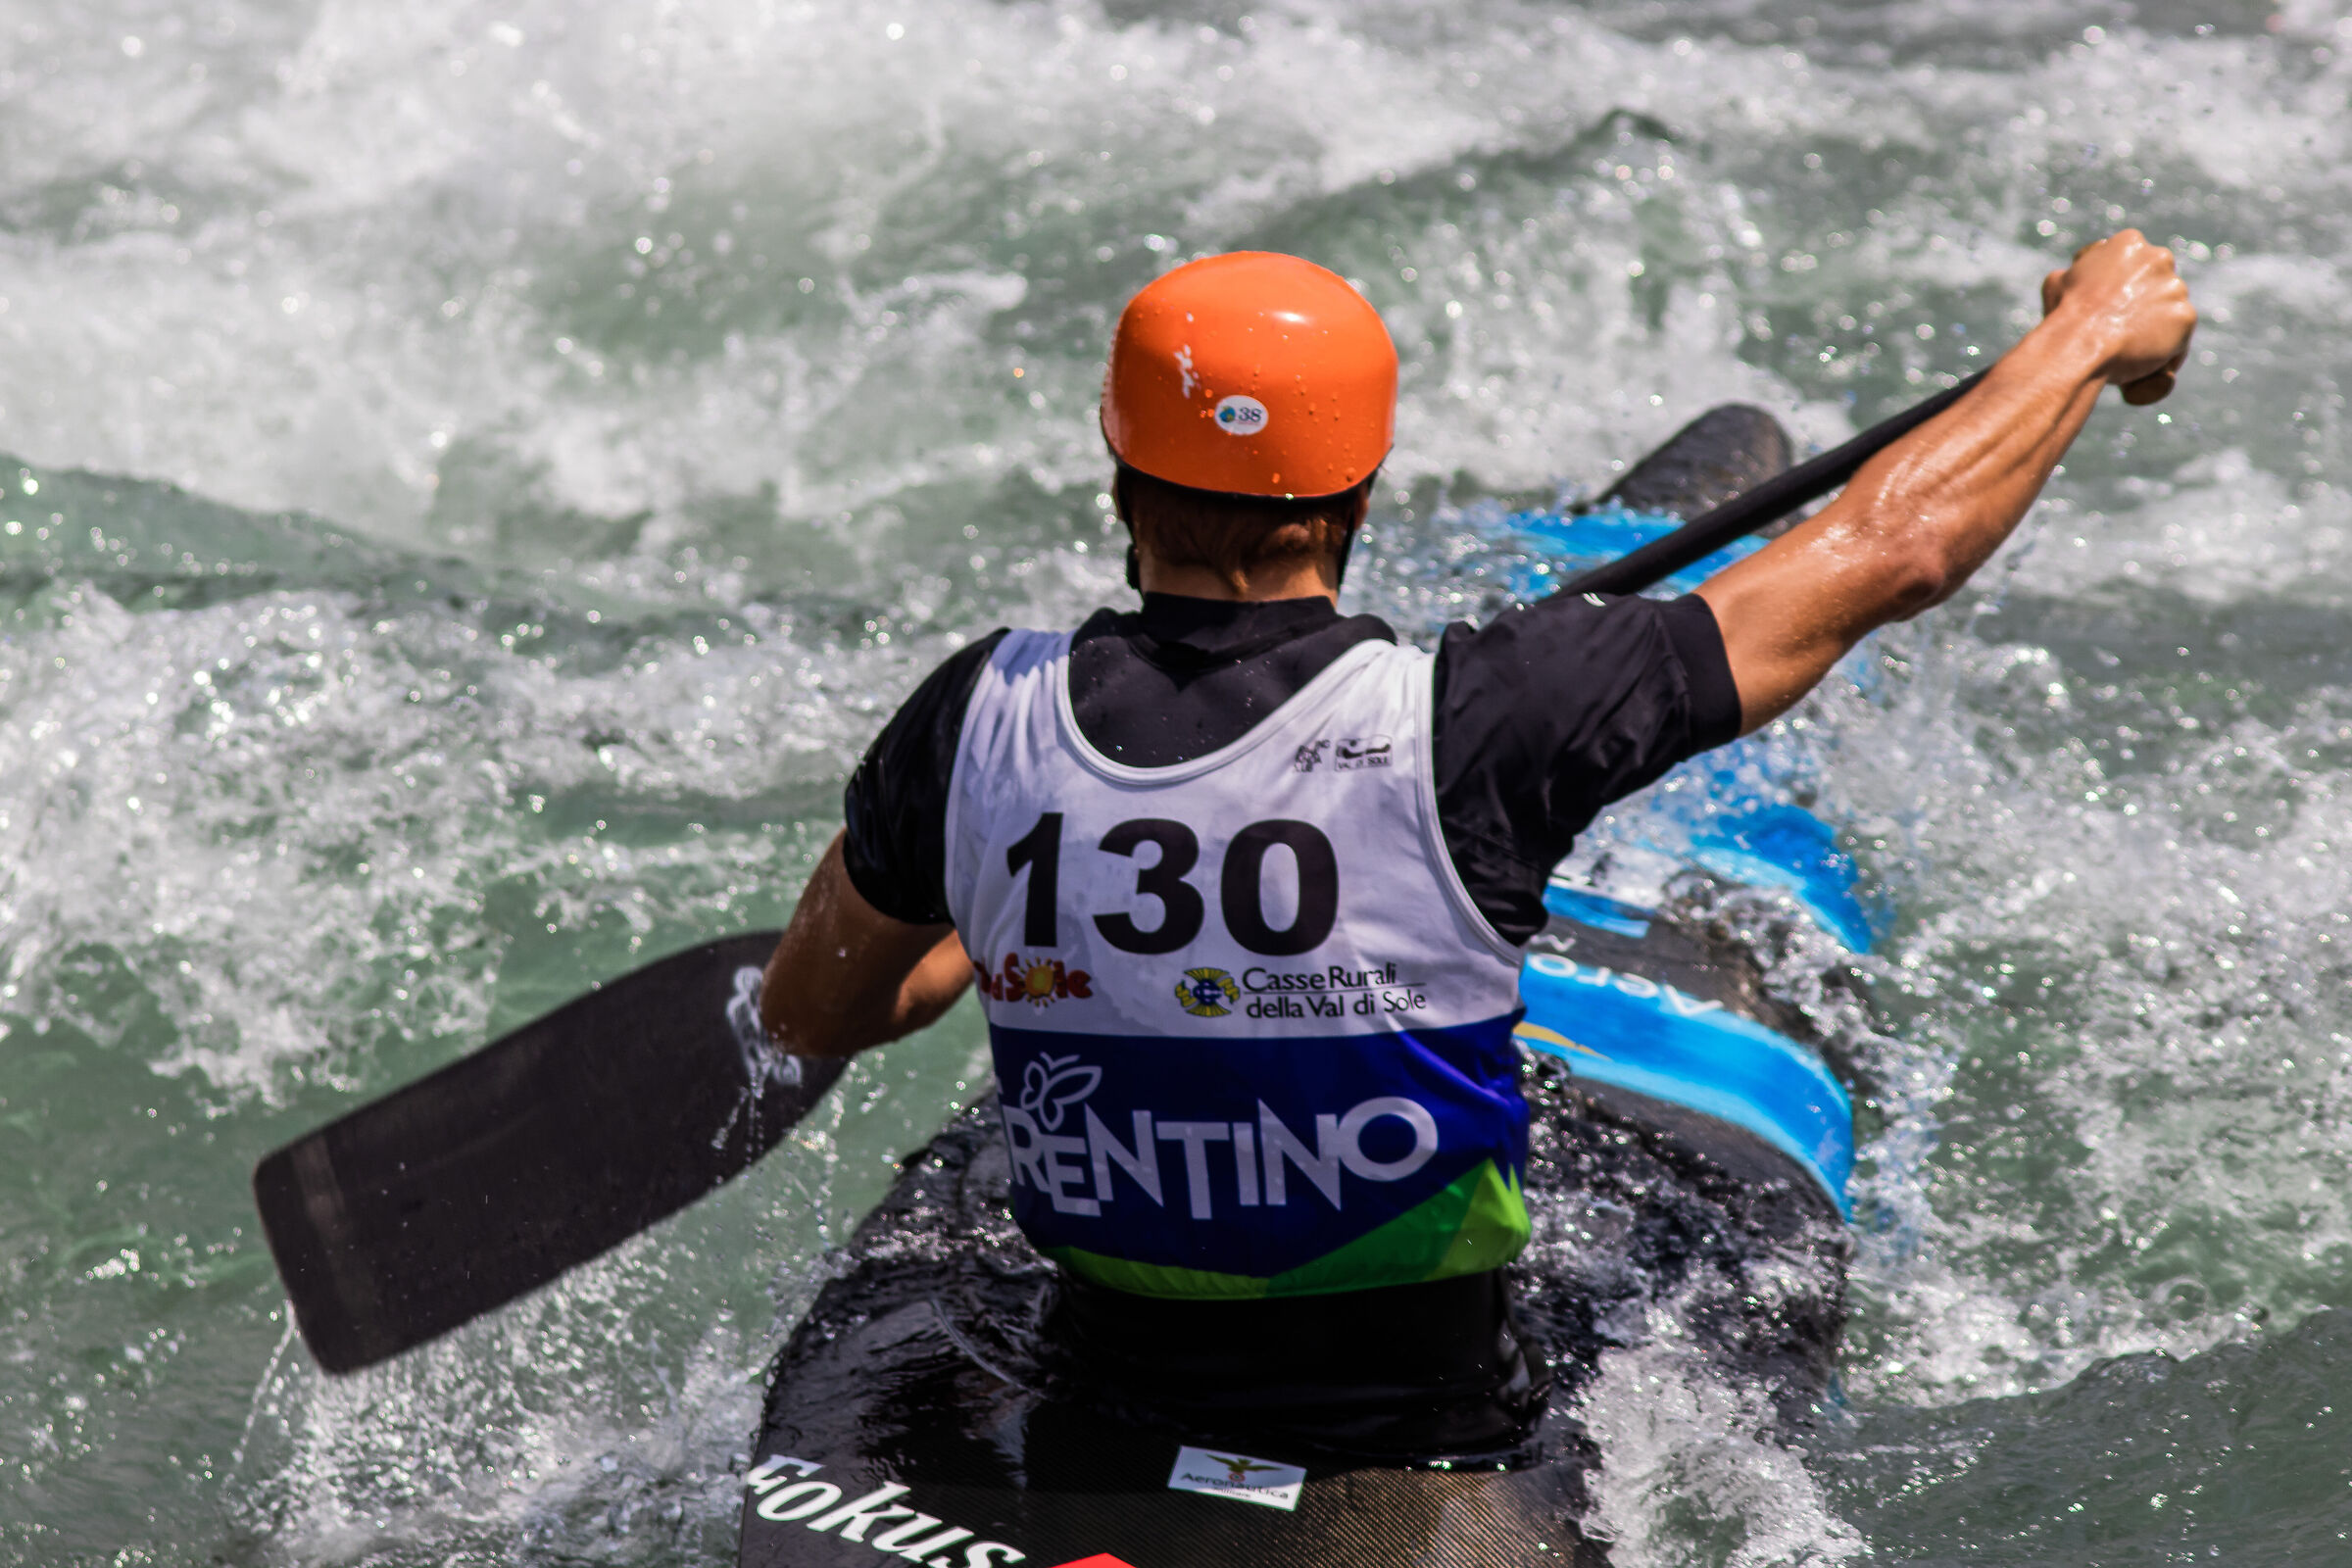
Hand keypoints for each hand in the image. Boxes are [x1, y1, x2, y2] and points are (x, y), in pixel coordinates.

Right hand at [2040, 229, 2196, 404]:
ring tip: (2123, 363)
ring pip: (2166, 318)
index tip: (2109, 311)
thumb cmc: (2063, 315)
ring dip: (2151, 338)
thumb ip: (2077, 276)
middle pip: (2156, 288)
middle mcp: (2158, 258)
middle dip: (2142, 311)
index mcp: (2127, 243)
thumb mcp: (2058, 283)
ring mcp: (2175, 287)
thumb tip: (2074, 278)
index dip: (2121, 291)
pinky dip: (2159, 363)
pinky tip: (2134, 382)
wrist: (2079, 342)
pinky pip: (2175, 345)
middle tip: (2118, 337)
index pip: (2132, 267)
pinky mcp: (2185, 316)